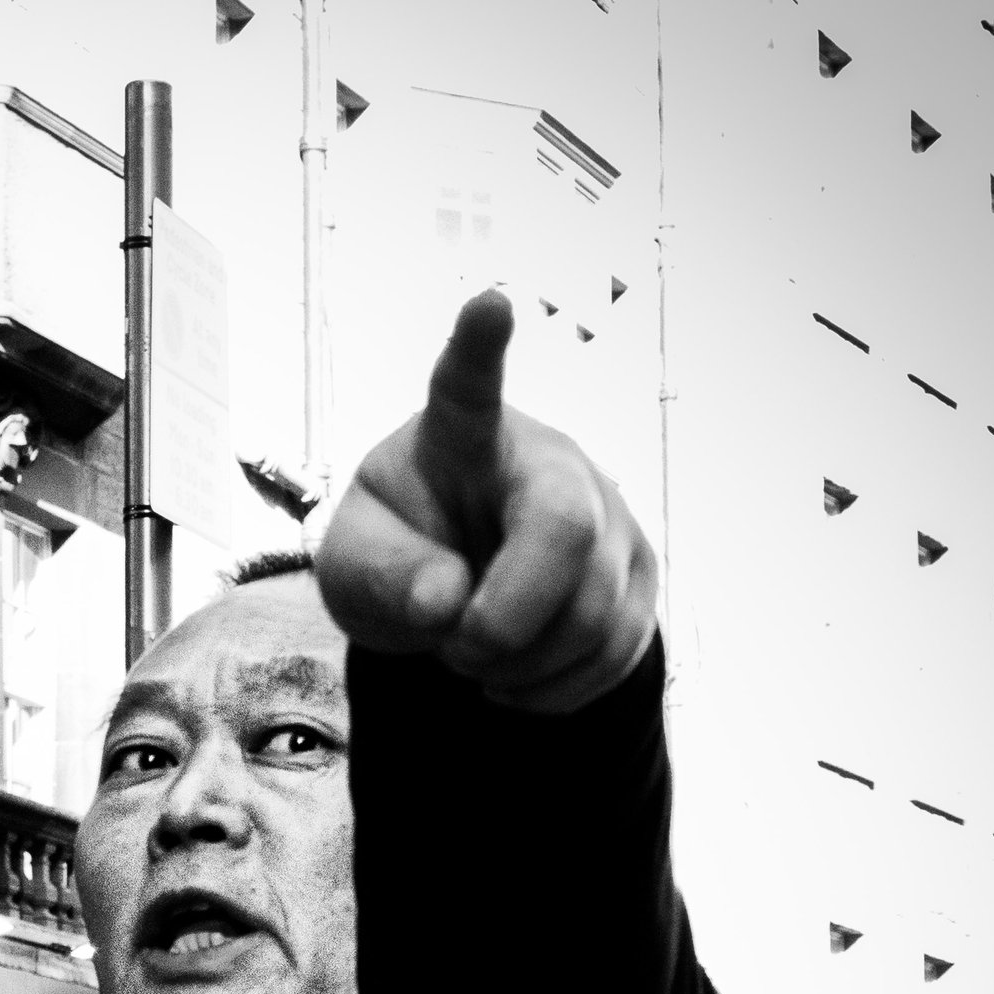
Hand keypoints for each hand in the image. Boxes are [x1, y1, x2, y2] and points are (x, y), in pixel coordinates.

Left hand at [313, 289, 659, 712]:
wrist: (452, 594)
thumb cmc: (397, 558)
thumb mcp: (355, 571)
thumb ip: (383, 579)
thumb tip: (449, 603)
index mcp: (460, 437)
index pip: (468, 387)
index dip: (479, 348)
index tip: (489, 302)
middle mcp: (549, 461)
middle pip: (565, 535)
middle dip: (505, 621)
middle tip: (454, 647)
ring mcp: (607, 515)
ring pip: (598, 610)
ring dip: (524, 666)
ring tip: (477, 658)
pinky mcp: (638, 574)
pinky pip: (619, 651)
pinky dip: (556, 691)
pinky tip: (516, 680)